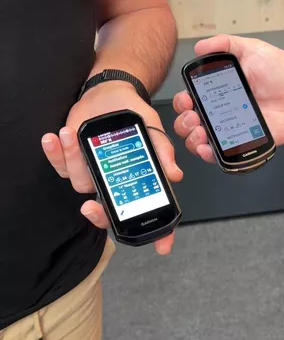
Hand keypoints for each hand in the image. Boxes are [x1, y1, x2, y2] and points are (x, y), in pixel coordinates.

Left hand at [42, 82, 182, 254]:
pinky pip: (60, 166)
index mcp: (136, 179)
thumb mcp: (152, 129)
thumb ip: (161, 152)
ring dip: (73, 160)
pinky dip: (54, 153)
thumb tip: (174, 174)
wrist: (108, 93)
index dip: (156, 232)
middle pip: (108, 211)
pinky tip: (54, 138)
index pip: (147, 210)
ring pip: (80, 183)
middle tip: (91, 208)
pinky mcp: (71, 160)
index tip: (163, 246)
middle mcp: (114, 182)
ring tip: (73, 134)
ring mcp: (92, 173)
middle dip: (97, 214)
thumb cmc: (132, 114)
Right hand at [173, 34, 283, 162]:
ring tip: (200, 132)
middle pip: (189, 123)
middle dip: (183, 123)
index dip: (182, 101)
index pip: (189, 99)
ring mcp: (230, 128)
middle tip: (193, 117)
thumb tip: (200, 47)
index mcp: (218, 89)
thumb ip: (226, 44)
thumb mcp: (252, 49)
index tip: (187, 100)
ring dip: (192, 139)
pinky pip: (222, 154)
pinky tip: (208, 148)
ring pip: (200, 140)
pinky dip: (209, 155)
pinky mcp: (243, 142)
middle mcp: (221, 110)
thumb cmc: (281, 70)